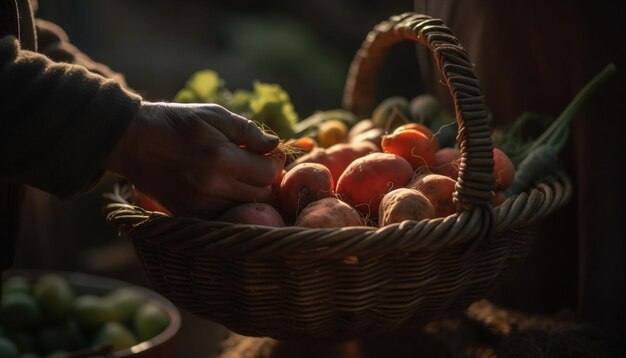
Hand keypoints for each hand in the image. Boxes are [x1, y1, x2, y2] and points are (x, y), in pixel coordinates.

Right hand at [105, 101, 284, 216]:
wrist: (132, 142)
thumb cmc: (176, 123)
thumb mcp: (212, 115)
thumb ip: (247, 130)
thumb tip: (275, 144)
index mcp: (222, 159)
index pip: (269, 173)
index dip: (275, 162)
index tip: (269, 154)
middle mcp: (213, 187)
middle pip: (262, 195)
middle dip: (265, 179)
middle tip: (255, 165)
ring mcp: (200, 205)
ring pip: (245, 209)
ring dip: (249, 194)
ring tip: (239, 176)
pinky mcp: (189, 215)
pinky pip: (224, 217)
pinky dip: (230, 205)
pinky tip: (223, 189)